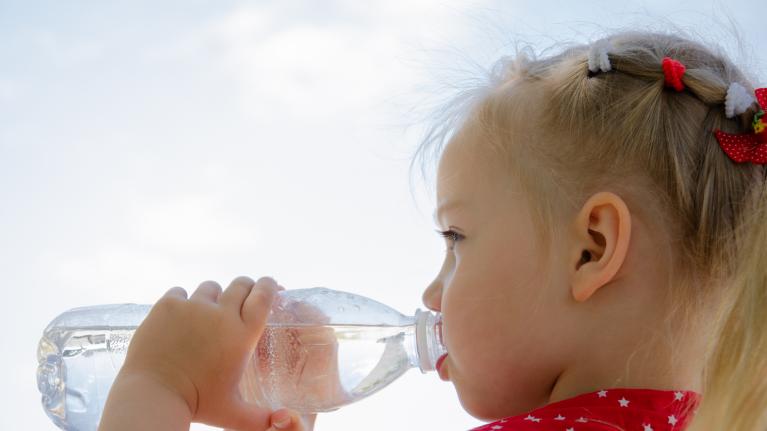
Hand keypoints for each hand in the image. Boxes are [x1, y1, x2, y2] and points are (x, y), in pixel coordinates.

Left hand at [113, 276, 292, 429]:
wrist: (154, 394)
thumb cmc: (197, 404)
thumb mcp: (234, 412)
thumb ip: (261, 418)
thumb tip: (284, 420)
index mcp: (242, 334)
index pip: (264, 295)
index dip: (267, 285)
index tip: (268, 285)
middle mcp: (221, 314)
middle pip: (241, 284)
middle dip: (244, 288)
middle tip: (239, 300)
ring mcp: (193, 306)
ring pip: (210, 287)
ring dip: (211, 297)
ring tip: (204, 315)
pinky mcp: (168, 304)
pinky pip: (180, 292)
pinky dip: (181, 301)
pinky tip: (178, 318)